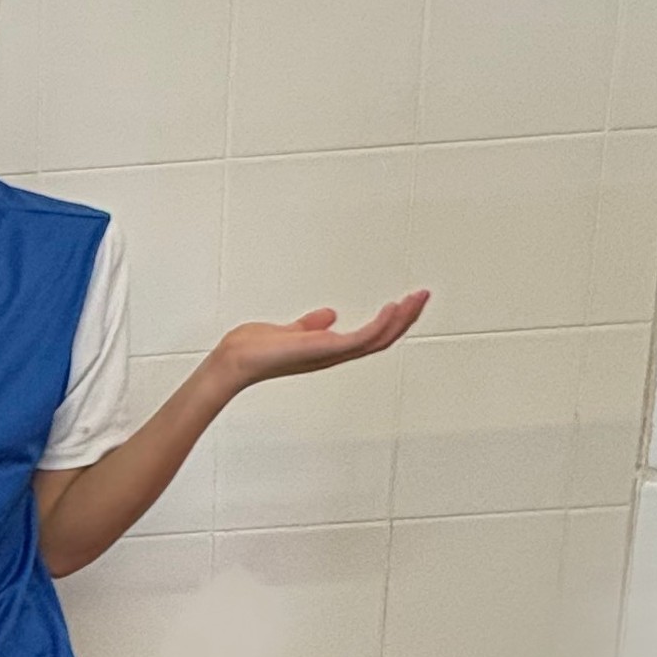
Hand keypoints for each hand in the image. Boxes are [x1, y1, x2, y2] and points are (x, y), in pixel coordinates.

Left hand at [207, 291, 429, 390]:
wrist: (234, 361)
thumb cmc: (253, 350)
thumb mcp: (289, 330)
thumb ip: (310, 325)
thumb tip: (328, 315)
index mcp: (329, 348)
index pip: (370, 336)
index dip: (392, 321)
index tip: (407, 302)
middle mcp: (334, 354)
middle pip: (382, 338)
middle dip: (406, 317)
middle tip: (423, 296)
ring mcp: (331, 353)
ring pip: (379, 339)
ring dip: (401, 318)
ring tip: (417, 298)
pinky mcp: (325, 349)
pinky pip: (362, 338)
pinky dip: (380, 323)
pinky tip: (392, 307)